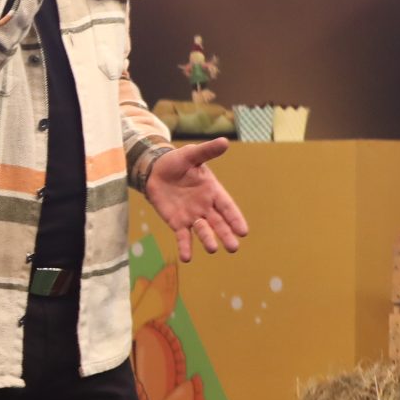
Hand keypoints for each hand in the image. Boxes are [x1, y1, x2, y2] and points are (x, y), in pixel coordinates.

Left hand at [145, 138, 248, 261]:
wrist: (155, 170)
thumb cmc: (177, 162)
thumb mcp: (192, 155)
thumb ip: (207, 151)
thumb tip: (224, 142)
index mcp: (213, 191)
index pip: (227, 207)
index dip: (235, 219)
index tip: (243, 231)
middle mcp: (205, 207)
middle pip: (218, 223)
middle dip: (225, 234)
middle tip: (234, 248)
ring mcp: (192, 216)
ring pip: (202, 231)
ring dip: (208, 240)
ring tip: (212, 249)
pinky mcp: (177, 222)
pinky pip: (183, 236)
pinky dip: (185, 247)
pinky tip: (187, 258)